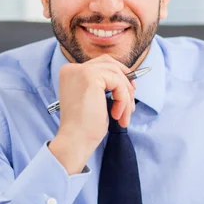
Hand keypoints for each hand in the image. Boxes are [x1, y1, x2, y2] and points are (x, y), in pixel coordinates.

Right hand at [48, 54, 135, 173]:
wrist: (75, 140)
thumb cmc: (85, 126)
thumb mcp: (94, 99)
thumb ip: (103, 85)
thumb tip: (127, 78)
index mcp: (71, 73)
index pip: (100, 64)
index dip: (118, 75)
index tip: (129, 90)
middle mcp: (73, 68)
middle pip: (109, 63)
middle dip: (125, 80)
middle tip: (132, 99)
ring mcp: (81, 70)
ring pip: (117, 74)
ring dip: (126, 96)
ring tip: (124, 116)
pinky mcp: (90, 76)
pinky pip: (118, 83)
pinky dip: (123, 100)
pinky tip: (117, 116)